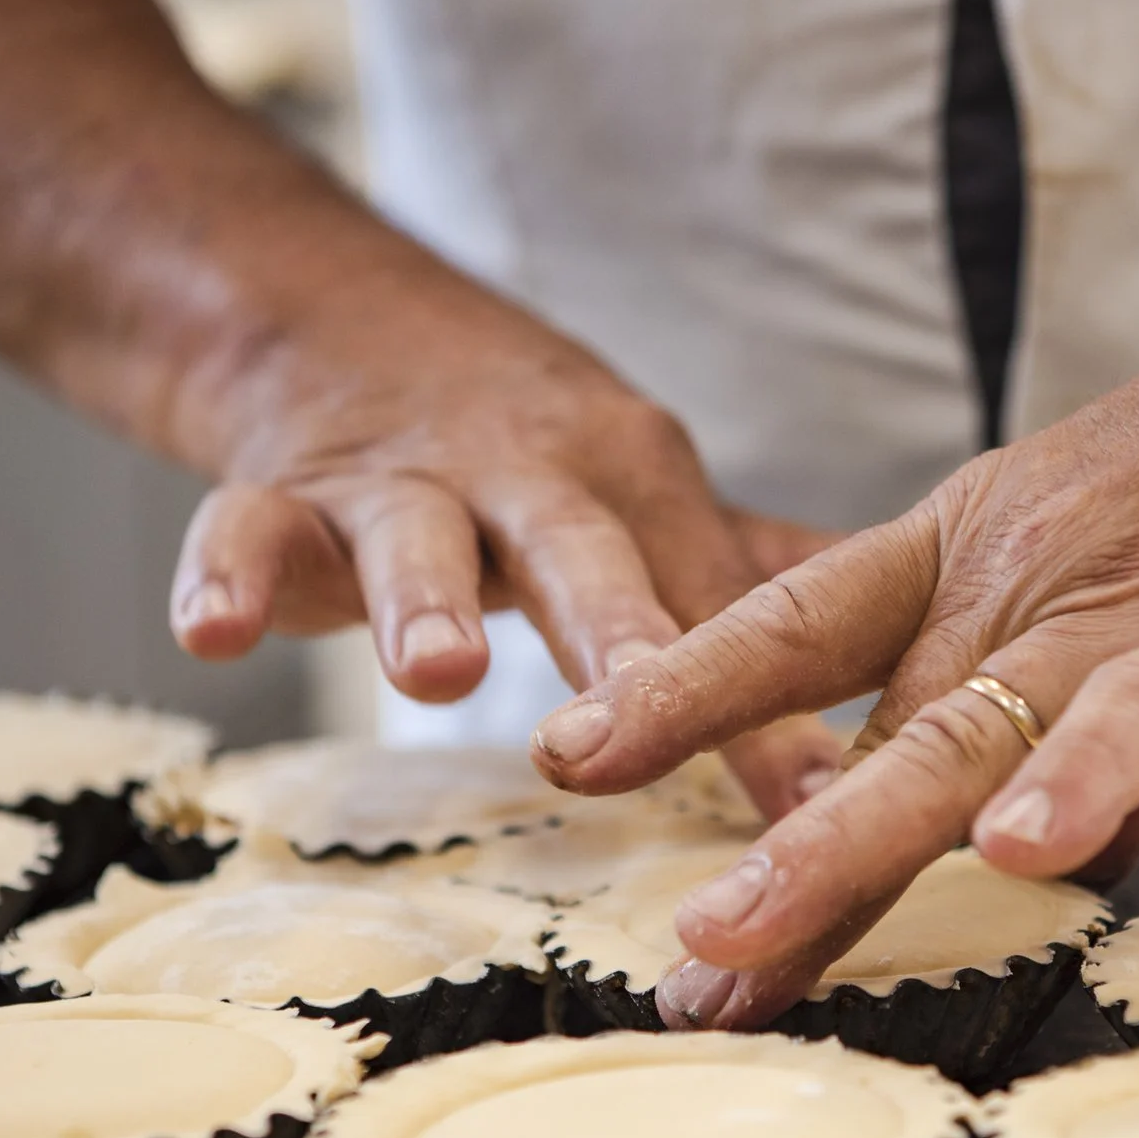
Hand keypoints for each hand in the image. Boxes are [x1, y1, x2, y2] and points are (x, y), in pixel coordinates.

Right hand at [0, 0, 838, 822]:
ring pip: (409, 535)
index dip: (768, 708)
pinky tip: (210, 636)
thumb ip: (759, 597)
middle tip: (637, 711)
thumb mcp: (651, 508)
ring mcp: (401, 481)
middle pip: (576, 552)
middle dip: (610, 633)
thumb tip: (928, 687)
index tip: (822, 809)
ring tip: (432, 676)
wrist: (352, 328)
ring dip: (420, 601)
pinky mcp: (284, 494)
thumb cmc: (536, 462)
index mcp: (636, 489)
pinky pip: (244, 528)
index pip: (712, 606)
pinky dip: (225, 574)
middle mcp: (526, 476)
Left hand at [528, 212, 1138, 1025]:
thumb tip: (1050, 840)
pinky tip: (1033, 858)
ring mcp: (1133, 600)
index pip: (801, 619)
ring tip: (748, 942)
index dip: (683, 689)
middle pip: (866, 727)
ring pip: (964, 730)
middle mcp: (1028, 572)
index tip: (574, 754)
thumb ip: (1078, 708)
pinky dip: (1092, 781)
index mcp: (987, 543)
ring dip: (850, 847)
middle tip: (677, 974)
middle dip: (766, 859)